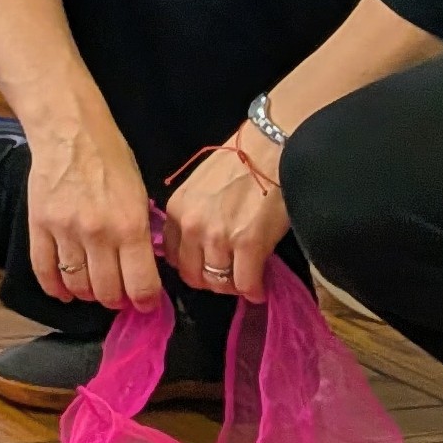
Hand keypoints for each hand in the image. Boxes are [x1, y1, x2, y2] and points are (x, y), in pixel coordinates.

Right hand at [26, 131, 158, 309]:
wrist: (70, 133)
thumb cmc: (111, 160)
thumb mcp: (139, 196)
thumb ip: (139, 235)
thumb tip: (140, 269)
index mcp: (130, 226)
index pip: (140, 284)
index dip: (144, 302)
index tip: (143, 303)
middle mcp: (98, 234)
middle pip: (106, 290)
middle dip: (115, 300)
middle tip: (117, 295)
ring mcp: (65, 231)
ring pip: (76, 284)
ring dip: (86, 294)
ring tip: (91, 289)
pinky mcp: (38, 226)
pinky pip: (44, 269)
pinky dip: (54, 287)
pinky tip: (63, 291)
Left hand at [162, 128, 288, 302]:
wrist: (269, 152)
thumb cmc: (238, 166)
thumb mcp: (198, 189)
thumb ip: (192, 216)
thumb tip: (198, 245)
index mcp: (176, 211)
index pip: (172, 257)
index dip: (191, 266)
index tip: (205, 267)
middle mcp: (191, 226)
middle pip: (192, 275)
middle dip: (209, 282)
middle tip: (227, 278)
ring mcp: (218, 237)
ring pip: (218, 282)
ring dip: (233, 286)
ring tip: (244, 281)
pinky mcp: (249, 244)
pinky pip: (245, 283)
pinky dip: (253, 291)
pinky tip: (259, 288)